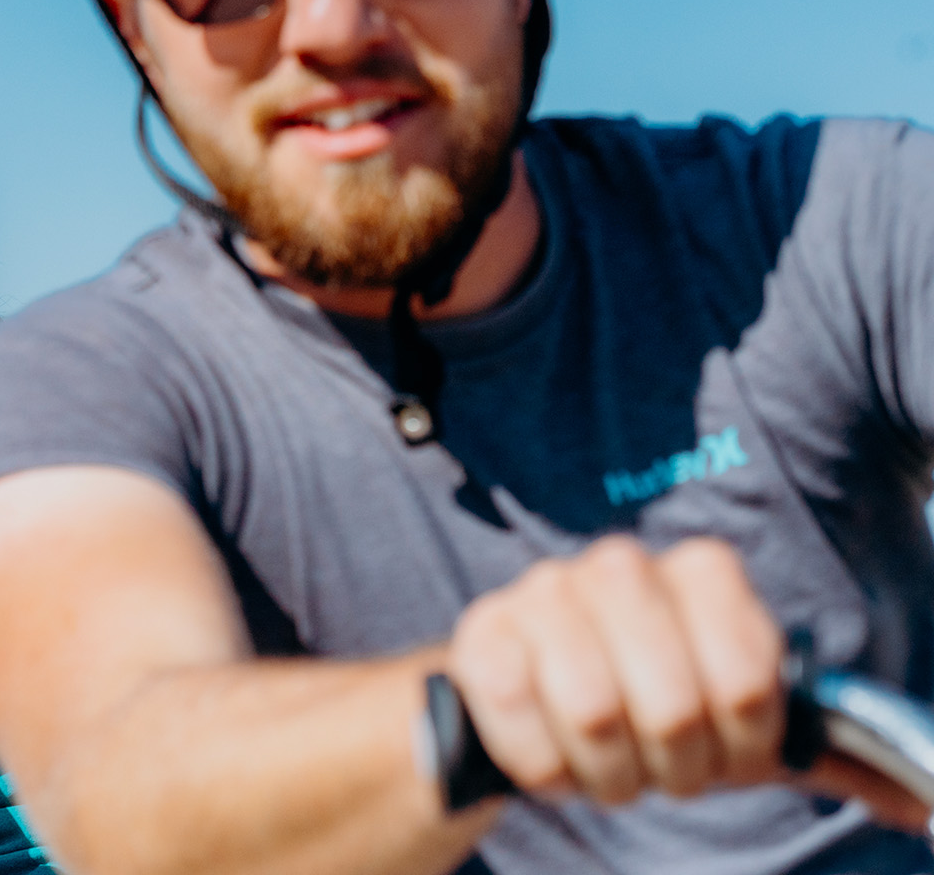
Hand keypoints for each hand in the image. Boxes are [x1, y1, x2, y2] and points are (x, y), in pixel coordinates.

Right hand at [449, 536, 787, 804]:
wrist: (528, 693)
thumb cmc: (648, 708)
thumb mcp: (736, 723)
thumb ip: (815, 750)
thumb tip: (919, 806)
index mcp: (701, 571)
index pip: (748, 682)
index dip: (740, 747)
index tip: (725, 755)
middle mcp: (621, 564)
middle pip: (673, 706)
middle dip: (673, 767)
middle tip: (662, 769)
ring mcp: (544, 592)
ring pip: (593, 714)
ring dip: (606, 774)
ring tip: (607, 769)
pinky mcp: (481, 632)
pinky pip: (522, 724)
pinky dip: (544, 768)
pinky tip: (551, 755)